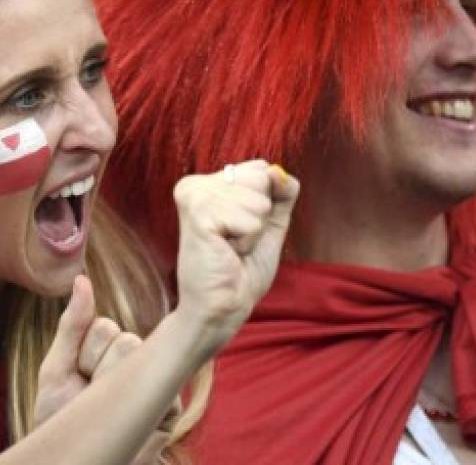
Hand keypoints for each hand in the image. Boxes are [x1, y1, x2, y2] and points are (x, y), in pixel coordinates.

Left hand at [33, 276, 172, 463]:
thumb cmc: (61, 416)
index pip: (106, 327)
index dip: (85, 354)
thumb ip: (72, 325)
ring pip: (140, 362)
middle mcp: (139, 358)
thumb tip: (81, 280)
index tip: (78, 377)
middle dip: (98, 371)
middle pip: (125, 341)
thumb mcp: (57, 369)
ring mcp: (158, 383)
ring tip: (104, 408)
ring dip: (112, 390)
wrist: (70, 459)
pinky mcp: (171, 409)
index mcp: (112, 345)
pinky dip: (132, 410)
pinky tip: (123, 420)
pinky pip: (158, 392)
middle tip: (90, 396)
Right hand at [171, 160, 299, 357]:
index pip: (259, 168)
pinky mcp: (197, 214)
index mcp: (208, 184)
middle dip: (259, 217)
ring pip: (259, 200)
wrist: (221, 307)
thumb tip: (278, 170)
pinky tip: (225, 252)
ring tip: (229, 249)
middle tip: (235, 242)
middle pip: (261, 178)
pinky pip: (250, 220)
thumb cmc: (241, 271)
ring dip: (253, 233)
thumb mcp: (269, 224)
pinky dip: (247, 242)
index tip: (240, 229)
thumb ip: (280, 194)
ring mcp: (194, 196)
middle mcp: (196, 184)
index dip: (265, 203)